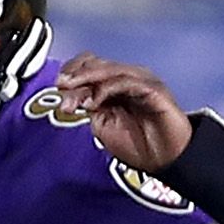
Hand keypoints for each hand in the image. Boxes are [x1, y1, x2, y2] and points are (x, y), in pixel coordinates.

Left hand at [58, 53, 192, 171]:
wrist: (165, 159)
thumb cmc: (138, 145)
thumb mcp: (102, 124)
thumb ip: (89, 105)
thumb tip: (71, 94)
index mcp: (115, 83)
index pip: (90, 65)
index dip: (72, 71)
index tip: (58, 86)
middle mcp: (127, 77)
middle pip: (97, 63)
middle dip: (76, 76)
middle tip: (62, 88)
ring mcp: (141, 80)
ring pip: (109, 69)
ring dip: (87, 81)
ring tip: (74, 98)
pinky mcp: (152, 88)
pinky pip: (125, 81)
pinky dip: (106, 89)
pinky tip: (94, 103)